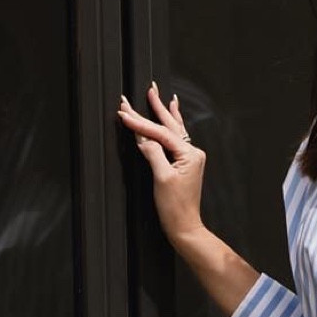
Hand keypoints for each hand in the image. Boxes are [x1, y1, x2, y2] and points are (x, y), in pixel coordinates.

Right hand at [117, 84, 205, 246]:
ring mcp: (190, 158)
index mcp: (189, 154)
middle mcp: (193, 153)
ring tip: (160, 95)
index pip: (161, 133)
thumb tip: (143, 138)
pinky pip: (177, 138)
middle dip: (155, 108)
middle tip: (147, 89)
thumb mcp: (161, 178)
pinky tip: (173, 114)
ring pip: (174, 129)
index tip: (124, 113)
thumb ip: (153, 154)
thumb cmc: (175, 207)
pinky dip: (172, 125)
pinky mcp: (185, 164)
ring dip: (165, 112)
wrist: (184, 227)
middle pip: (170, 125)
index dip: (141, 123)